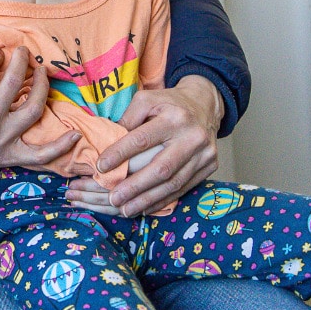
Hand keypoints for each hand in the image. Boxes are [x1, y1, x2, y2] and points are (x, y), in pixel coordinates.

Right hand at [0, 46, 82, 189]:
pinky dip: (60, 147)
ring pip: (33, 110)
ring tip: (41, 71)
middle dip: (20, 61)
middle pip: (13, 83)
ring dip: (42, 87)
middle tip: (23, 52)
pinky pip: (40, 155)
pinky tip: (75, 135)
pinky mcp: (9, 156)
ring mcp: (1, 140)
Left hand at [68, 75, 221, 215]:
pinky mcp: (210, 167)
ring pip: (173, 183)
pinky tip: (145, 208)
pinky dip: (162, 200)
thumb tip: (108, 144)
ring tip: (125, 209)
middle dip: (135, 186)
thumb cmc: (169, 103)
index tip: (100, 167)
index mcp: (175, 118)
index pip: (143, 139)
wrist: (205, 105)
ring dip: (147, 199)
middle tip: (112, 198)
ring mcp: (205, 154)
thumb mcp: (146, 100)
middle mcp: (193, 137)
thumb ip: (128, 119)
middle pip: (161, 168)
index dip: (120, 154)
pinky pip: (184, 188)